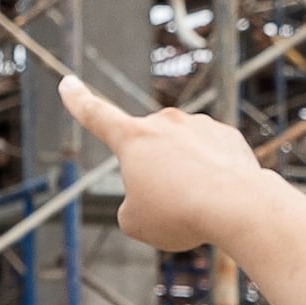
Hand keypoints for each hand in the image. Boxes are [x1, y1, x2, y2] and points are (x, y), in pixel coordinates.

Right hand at [60, 75, 278, 255]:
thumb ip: (135, 203)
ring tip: (199, 204)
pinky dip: (212, 179)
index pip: (96, 115)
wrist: (238, 205)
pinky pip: (211, 161)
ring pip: (182, 158)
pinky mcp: (228, 136)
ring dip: (185, 179)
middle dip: (155, 177)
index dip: (79, 101)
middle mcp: (165, 122)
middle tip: (169, 206)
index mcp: (132, 138)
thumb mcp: (136, 222)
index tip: (68, 82)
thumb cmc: (179, 214)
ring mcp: (199, 125)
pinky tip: (223, 196)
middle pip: (149, 153)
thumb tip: (158, 189)